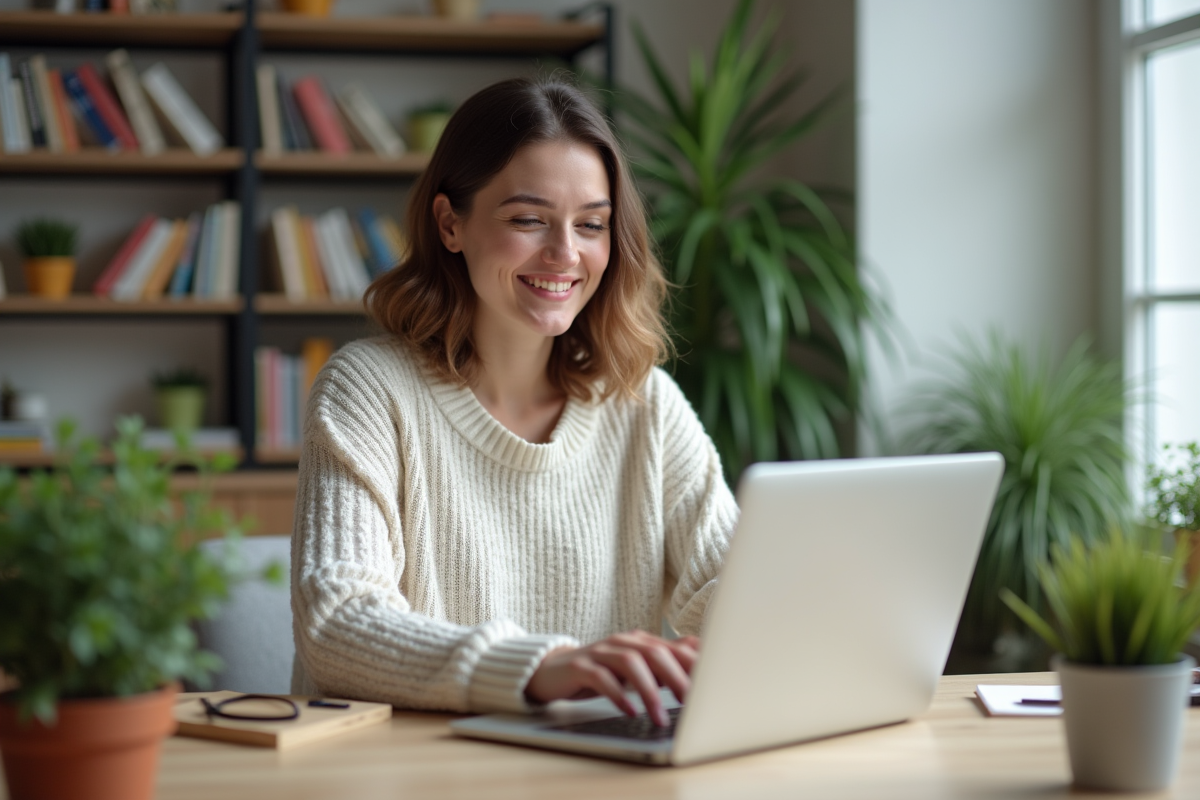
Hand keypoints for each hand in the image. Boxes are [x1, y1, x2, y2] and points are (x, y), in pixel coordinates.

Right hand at [524, 630, 699, 726]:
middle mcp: (622, 642)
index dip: (693, 664)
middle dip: (676, 678)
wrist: (552, 670)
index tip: (711, 686)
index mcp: (639, 642)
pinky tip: (629, 711)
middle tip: (691, 703)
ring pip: (630, 663)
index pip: (672, 648)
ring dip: (648, 691)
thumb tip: (700, 649)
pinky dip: (617, 694)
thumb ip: (665, 658)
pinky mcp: (580, 666)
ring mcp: (600, 652)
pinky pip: (600, 677)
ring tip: (659, 717)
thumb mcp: (636, 666)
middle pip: (655, 653)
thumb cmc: (600, 670)